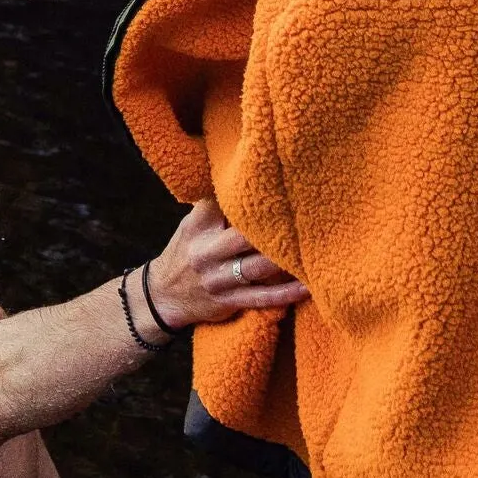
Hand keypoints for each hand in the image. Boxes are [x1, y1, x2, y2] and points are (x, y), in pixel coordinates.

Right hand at [148, 198, 306, 331]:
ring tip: (314, 251)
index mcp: (199, 225)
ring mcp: (217, 279)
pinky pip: (261, 298)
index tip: (282, 185)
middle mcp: (206, 252)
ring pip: (257, 268)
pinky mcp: (227, 302)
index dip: (252, 197)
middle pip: (245, 237)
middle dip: (275, 230)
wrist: (163, 294)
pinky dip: (285, 294)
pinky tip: (306, 287)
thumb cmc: (188, 249)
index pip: (225, 204)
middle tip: (308, 219)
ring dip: (285, 261)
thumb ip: (217, 203)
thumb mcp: (193, 222)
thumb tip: (248, 175)